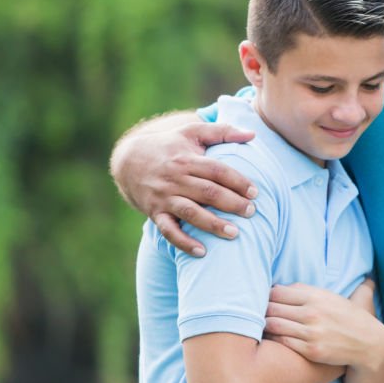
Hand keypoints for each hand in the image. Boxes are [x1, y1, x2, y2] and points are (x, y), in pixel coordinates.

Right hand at [111, 117, 256, 255]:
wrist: (128, 159)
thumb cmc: (169, 145)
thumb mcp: (192, 132)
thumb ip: (223, 131)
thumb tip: (252, 134)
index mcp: (187, 159)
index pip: (217, 171)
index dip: (237, 181)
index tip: (255, 192)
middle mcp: (175, 179)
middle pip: (207, 192)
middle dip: (231, 203)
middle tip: (252, 212)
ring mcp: (164, 197)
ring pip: (190, 213)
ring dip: (212, 224)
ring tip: (234, 233)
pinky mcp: (154, 213)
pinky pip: (168, 231)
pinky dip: (183, 243)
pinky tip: (202, 252)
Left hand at [264, 280, 383, 371]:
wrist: (368, 343)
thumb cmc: (350, 318)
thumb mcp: (333, 297)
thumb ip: (309, 289)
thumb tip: (287, 284)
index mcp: (317, 296)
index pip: (278, 292)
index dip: (267, 296)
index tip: (264, 300)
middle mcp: (313, 312)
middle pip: (272, 307)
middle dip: (263, 311)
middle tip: (257, 314)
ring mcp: (311, 332)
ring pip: (274, 325)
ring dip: (265, 326)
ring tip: (262, 327)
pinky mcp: (311, 350)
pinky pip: (282, 342)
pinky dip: (274, 340)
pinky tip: (273, 339)